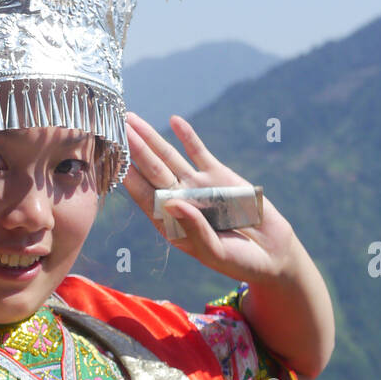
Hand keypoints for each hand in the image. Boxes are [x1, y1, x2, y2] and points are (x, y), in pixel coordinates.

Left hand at [123, 111, 296, 284]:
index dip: (127, 177)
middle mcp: (178, 201)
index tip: (109, 159)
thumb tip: (172, 203)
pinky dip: (188, 137)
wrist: (271, 254)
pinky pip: (200, 153)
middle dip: (133, 150)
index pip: (143, 196)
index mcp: (170, 223)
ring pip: (169, 158)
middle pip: (151, 171)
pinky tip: (174, 120)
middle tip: (115, 127)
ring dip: (151, 138)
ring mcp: (197, 186)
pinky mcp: (219, 176)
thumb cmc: (238, 261)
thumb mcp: (214, 251)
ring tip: (132, 118)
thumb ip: (194, 228)